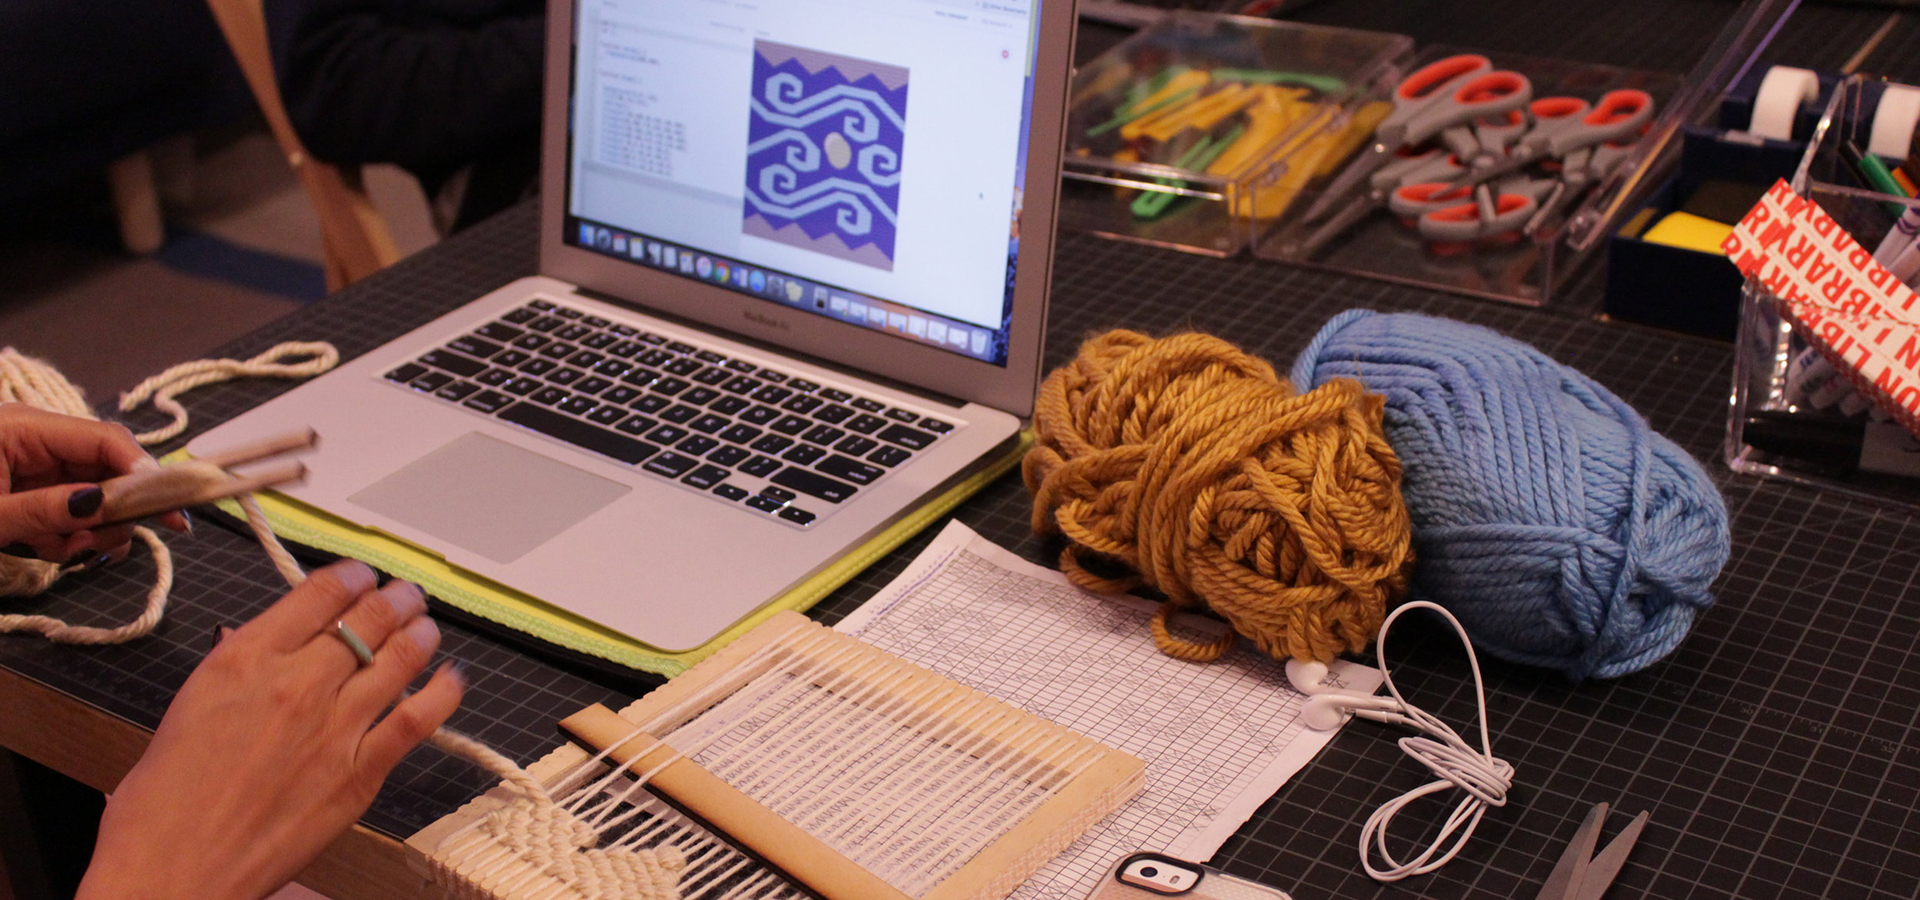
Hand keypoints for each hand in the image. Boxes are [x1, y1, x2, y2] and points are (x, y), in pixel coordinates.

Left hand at [0, 403, 187, 564]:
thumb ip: (42, 510)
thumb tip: (102, 506)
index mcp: (26, 428)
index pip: (107, 438)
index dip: (142, 469)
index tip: (168, 506)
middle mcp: (41, 443)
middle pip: (110, 470)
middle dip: (115, 513)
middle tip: (98, 546)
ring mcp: (41, 469)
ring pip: (99, 497)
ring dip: (94, 531)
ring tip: (66, 552)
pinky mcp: (38, 493)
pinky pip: (77, 513)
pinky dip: (73, 538)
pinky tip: (49, 549)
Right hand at [77, 561, 465, 899]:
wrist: (173, 869)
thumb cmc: (164, 799)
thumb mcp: (193, 703)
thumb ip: (241, 665)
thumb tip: (275, 641)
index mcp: (245, 658)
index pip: (321, 593)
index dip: (352, 577)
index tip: (361, 576)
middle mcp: (297, 683)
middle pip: (368, 618)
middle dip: (395, 599)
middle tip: (405, 595)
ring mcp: (334, 728)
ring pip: (400, 657)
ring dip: (420, 633)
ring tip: (425, 627)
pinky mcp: (359, 774)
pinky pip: (418, 719)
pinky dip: (442, 691)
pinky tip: (450, 677)